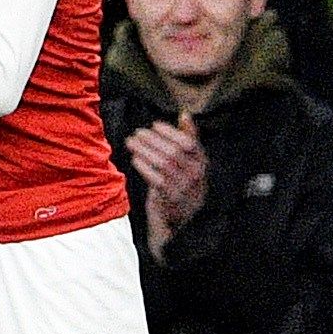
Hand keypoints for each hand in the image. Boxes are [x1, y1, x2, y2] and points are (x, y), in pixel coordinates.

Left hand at [126, 113, 207, 256]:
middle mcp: (196, 175)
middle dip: (152, 139)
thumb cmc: (181, 184)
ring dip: (144, 150)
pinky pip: (155, 177)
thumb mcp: (189, 162)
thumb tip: (185, 114)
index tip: (154, 125)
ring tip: (131, 142)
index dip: (170, 132)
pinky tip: (134, 159)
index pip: (189, 143)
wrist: (179, 219)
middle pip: (174, 151)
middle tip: (137, 133)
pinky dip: (143, 166)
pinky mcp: (169, 197)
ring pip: (163, 163)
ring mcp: (183, 187)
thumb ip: (189, 138)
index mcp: (202, 163)